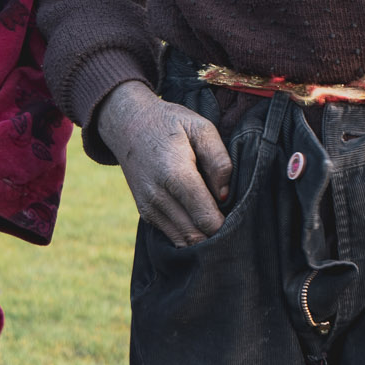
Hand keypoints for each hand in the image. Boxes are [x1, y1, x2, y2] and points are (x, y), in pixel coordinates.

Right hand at [96, 80, 231, 245]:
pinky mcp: (146, 213)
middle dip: (216, 234)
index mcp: (176, 174)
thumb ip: (219, 160)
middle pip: (196, 236)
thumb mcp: (201, 127)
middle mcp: (158, 196)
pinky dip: (188, 233)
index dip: (226, 224)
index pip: (205, 219)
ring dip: (202, 236)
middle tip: (232, 220)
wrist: (127, 125)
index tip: (237, 214)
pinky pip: (172, 236)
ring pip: (183, 241)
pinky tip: (198, 217)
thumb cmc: (170, 123)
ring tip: (215, 217)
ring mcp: (149, 207)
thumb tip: (224, 195)